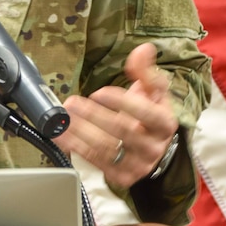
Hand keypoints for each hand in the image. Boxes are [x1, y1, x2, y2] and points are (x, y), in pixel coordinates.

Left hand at [55, 43, 177, 188]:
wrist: (153, 149)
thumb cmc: (150, 115)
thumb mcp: (153, 92)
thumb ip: (144, 70)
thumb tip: (142, 49)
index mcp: (164, 124)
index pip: (146, 113)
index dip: (122, 102)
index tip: (99, 92)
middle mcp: (153, 147)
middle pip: (123, 131)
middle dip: (94, 115)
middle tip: (72, 102)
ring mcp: (137, 164)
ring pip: (106, 148)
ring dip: (81, 132)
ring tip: (63, 116)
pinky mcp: (121, 176)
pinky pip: (95, 161)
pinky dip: (75, 147)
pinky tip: (61, 134)